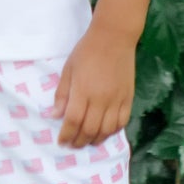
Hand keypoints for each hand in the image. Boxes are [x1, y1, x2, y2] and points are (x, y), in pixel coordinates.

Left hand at [51, 29, 135, 147]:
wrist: (114, 37)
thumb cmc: (87, 51)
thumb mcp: (68, 69)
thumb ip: (62, 94)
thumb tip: (55, 115)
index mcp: (83, 91)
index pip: (73, 121)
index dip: (67, 135)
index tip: (61, 141)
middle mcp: (101, 99)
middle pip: (90, 130)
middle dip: (79, 141)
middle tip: (73, 145)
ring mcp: (116, 100)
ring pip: (107, 130)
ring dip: (96, 140)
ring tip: (87, 141)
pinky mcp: (128, 98)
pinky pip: (122, 122)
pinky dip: (113, 131)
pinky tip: (105, 131)